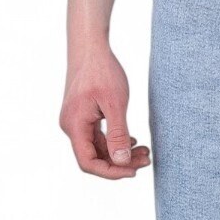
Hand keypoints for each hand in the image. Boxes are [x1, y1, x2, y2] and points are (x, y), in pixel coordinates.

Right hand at [60, 45, 150, 179]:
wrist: (90, 47)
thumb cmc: (102, 70)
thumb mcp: (115, 104)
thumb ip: (118, 134)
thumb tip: (122, 161)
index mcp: (75, 125)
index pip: (88, 163)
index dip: (111, 172)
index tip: (134, 170)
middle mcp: (72, 127)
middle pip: (96, 158)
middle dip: (121, 163)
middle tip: (147, 159)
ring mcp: (77, 122)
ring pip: (99, 149)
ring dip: (122, 153)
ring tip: (146, 151)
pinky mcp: (84, 117)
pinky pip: (100, 138)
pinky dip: (117, 142)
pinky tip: (134, 141)